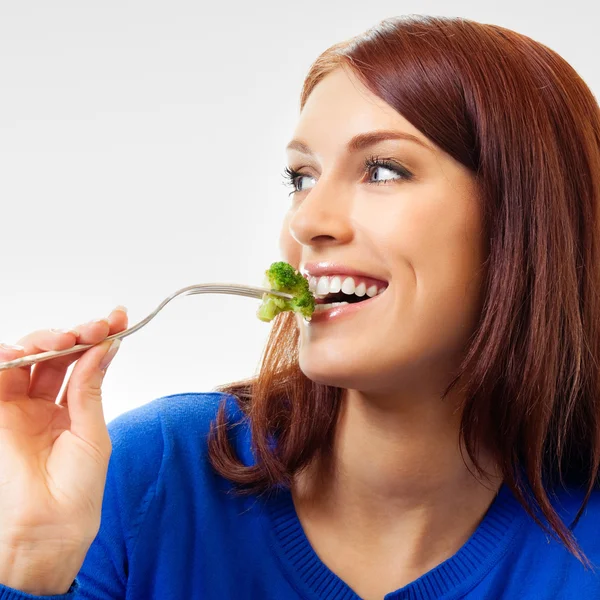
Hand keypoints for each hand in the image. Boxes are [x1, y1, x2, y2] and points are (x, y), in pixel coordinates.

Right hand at [0, 307, 127, 594]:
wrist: (49, 524)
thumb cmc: (78, 487)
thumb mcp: (91, 430)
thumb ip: (90, 387)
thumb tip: (107, 345)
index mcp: (75, 406)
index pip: (86, 360)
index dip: (99, 336)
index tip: (117, 317)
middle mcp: (48, 402)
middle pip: (58, 354)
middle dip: (76, 334)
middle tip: (93, 328)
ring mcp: (22, 407)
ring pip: (29, 358)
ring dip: (45, 341)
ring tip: (64, 340)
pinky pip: (0, 378)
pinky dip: (7, 359)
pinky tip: (24, 353)